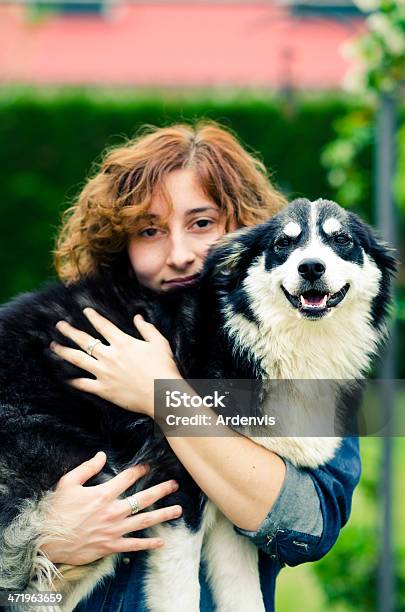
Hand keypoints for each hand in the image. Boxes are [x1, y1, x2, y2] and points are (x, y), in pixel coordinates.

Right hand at [40, 451, 181, 564]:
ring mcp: (114, 530)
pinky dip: (149, 543)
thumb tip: (102, 455)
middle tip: (175, 485)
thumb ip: (87, 468)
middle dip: (161, 490)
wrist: (48, 539)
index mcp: (104, 494)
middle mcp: (113, 511)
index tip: (148, 466)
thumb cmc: (57, 509)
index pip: (128, 478)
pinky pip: (134, 545)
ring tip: (178, 510)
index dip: (140, 469)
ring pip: (144, 521)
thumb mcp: (68, 483)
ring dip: (163, 515)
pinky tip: (162, 541)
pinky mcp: (111, 546)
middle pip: (143, 498)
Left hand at [50, 308, 181, 415]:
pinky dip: (72, 380)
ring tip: (53, 346)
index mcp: (123, 343)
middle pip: (84, 340)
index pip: (103, 326)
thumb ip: (147, 329)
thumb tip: (138, 317)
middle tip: (59, 325)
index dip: (93, 317)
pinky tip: (63, 377)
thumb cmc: (163, 368)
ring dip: (63, 351)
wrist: (162, 394)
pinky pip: (83, 384)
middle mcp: (110, 355)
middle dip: (70, 331)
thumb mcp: (159, 343)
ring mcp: (104, 373)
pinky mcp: (103, 389)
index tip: (85, 311)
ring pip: (78, 359)